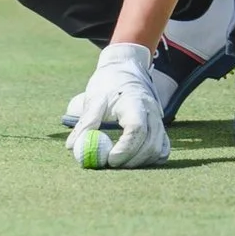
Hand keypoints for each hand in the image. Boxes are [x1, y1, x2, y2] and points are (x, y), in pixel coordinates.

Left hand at [64, 40, 169, 170]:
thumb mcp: (94, 98)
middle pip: (149, 144)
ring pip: (157, 150)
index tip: (108, 159)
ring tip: (117, 161)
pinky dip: (149, 159)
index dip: (124, 149)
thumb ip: (85, 123)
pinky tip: (133, 159)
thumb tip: (73, 147)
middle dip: (130, 160)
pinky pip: (162, 150)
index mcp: (135, 101)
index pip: (136, 129)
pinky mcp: (161, 128)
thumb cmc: (108, 84)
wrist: (125, 70)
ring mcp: (159, 120)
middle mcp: (152, 111)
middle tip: (109, 165)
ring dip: (138, 162)